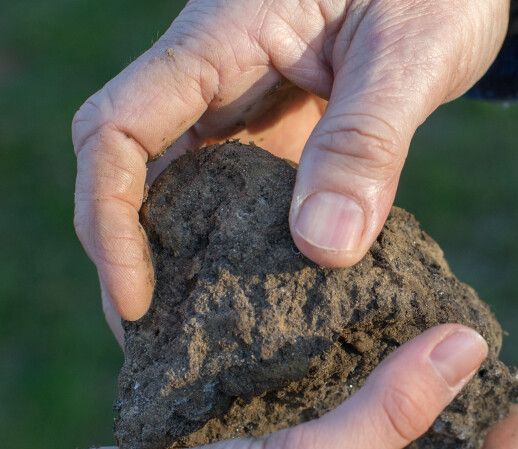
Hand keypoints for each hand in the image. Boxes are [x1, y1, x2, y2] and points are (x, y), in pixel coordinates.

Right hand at [29, 325, 517, 448]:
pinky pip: (294, 404)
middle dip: (432, 401)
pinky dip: (312, 368)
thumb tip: (470, 346)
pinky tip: (319, 324)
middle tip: (462, 341)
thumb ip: (390, 414)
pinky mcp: (239, 442)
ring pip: (347, 421)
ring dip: (372, 375)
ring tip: (400, 317)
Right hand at [72, 0, 511, 339]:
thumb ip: (366, 142)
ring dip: (180, 256)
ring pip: (181, 186)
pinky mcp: (280, 129)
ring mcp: (245, 101)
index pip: (118, 126)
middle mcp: (216, 71)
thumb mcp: (409, 55)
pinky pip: (237, 191)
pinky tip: (258, 293)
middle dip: (132, 255)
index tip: (136, 299)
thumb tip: (324, 247)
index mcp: (223, 35)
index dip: (108, 216)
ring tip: (199, 336)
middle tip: (159, 343)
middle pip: (134, 167)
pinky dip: (237, 243)